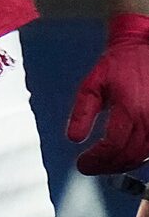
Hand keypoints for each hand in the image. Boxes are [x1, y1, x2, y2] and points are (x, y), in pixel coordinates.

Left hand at [69, 13, 148, 175]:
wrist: (144, 49)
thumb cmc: (119, 65)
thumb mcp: (92, 84)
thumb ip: (82, 112)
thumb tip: (73, 138)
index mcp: (129, 108)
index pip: (112, 146)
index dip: (96, 160)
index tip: (81, 164)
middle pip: (129, 155)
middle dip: (107, 166)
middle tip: (91, 168)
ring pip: (144, 155)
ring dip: (123, 165)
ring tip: (104, 164)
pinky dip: (139, 157)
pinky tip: (125, 156)